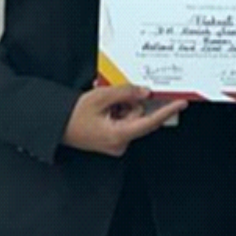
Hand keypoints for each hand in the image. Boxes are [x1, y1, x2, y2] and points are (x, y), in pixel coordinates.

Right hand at [62, 84, 185, 156]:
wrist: (54, 125)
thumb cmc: (72, 116)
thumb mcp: (101, 97)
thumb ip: (126, 93)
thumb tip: (144, 92)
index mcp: (119, 135)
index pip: (150, 122)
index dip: (167, 111)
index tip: (181, 104)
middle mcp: (120, 143)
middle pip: (138, 116)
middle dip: (128, 102)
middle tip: (112, 96)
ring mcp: (116, 142)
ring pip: (130, 116)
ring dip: (120, 104)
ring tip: (102, 100)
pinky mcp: (111, 138)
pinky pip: (122, 119)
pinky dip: (115, 110)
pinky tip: (102, 105)